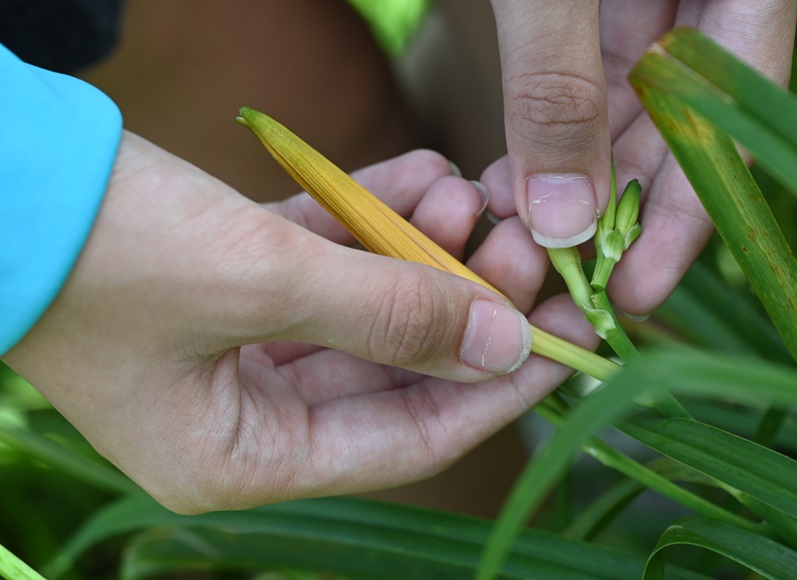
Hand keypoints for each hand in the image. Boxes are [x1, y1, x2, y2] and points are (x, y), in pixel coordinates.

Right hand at [1, 133, 595, 512]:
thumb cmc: (104, 248)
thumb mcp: (261, 283)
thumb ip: (391, 316)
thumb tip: (505, 343)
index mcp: (242, 458)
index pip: (406, 440)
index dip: (492, 392)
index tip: (562, 341)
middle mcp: (243, 413)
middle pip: (394, 369)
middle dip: (466, 304)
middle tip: (527, 247)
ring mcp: (236, 344)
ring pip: (365, 306)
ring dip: (423, 249)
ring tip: (476, 190)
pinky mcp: (230, 279)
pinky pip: (326, 258)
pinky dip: (373, 219)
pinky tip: (425, 174)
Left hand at [485, 0, 796, 315]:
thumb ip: (558, 85)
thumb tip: (563, 220)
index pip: (733, 131)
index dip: (682, 223)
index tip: (633, 294)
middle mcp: (717, 1)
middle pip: (683, 131)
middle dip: (615, 206)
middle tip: (561, 273)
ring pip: (634, 108)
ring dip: (575, 174)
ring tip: (518, 225)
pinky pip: (594, 71)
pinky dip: (553, 125)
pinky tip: (514, 173)